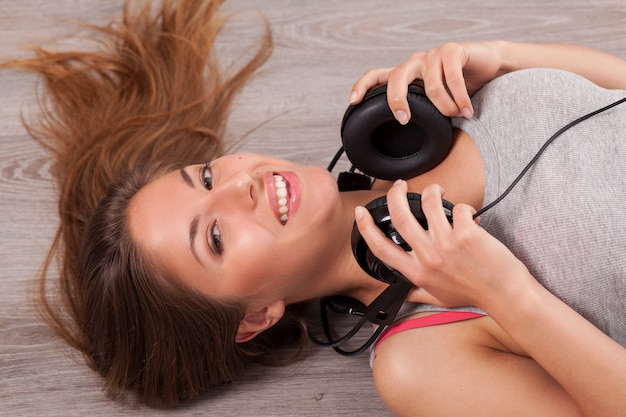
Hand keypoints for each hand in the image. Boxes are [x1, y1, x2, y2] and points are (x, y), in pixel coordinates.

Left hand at [349, 42, 503, 122]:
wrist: (488, 67)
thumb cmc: (457, 89)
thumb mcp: (433, 104)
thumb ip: (419, 113)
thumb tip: (405, 144)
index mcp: (406, 75)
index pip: (376, 76)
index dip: (362, 86)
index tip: (352, 101)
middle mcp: (415, 63)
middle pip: (396, 78)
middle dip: (397, 101)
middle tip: (403, 119)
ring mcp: (433, 55)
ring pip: (431, 86)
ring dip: (445, 108)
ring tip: (458, 116)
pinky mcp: (452, 51)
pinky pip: (452, 79)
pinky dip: (460, 99)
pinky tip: (467, 111)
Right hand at [354, 181, 531, 310]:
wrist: (503, 294)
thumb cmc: (474, 294)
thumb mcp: (437, 297)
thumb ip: (416, 292)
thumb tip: (403, 293)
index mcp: (416, 271)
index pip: (381, 248)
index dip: (366, 228)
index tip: (361, 214)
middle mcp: (427, 256)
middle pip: (399, 216)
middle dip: (395, 194)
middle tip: (399, 186)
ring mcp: (446, 243)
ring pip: (428, 202)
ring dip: (432, 191)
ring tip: (437, 191)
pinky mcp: (466, 233)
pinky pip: (459, 208)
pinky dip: (464, 207)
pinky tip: (469, 214)